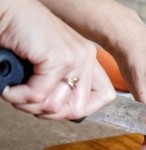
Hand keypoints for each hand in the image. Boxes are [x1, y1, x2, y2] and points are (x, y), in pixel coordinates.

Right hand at [0, 0, 114, 119]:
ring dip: (30, 104)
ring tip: (19, 90)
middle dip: (49, 112)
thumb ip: (62, 86)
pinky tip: (11, 87)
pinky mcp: (58, 58)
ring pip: (56, 106)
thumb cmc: (21, 37)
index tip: (59, 108)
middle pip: (78, 109)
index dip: (81, 109)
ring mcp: (75, 58)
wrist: (4, 10)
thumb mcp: (49, 66)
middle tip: (30, 100)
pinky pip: (38, 96)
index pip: (105, 96)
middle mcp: (85, 57)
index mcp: (87, 59)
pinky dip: (18, 96)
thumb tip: (64, 113)